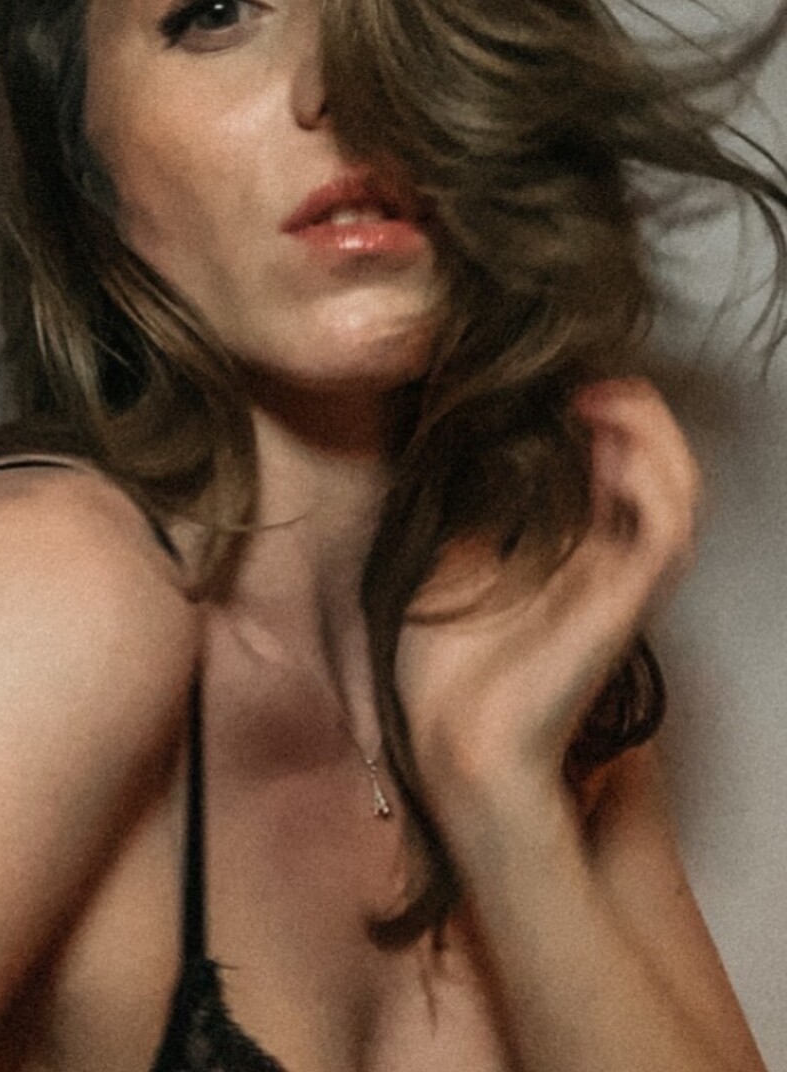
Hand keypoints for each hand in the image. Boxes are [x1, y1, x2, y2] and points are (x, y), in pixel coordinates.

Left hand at [394, 379, 698, 828]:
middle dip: (637, 413)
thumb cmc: (443, 664)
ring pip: (678, 491)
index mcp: (574, 557)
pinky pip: (668, 527)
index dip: (605, 419)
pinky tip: (611, 434)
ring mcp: (623, 583)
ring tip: (606, 392)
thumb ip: (473, 508)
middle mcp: (609, 565)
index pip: (617, 472)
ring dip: (652, 431)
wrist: (450, 743)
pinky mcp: (627, 601)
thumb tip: (459, 436)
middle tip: (592, 378)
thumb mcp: (447, 561)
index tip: (560, 379)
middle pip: (657, 471)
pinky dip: (653, 473)